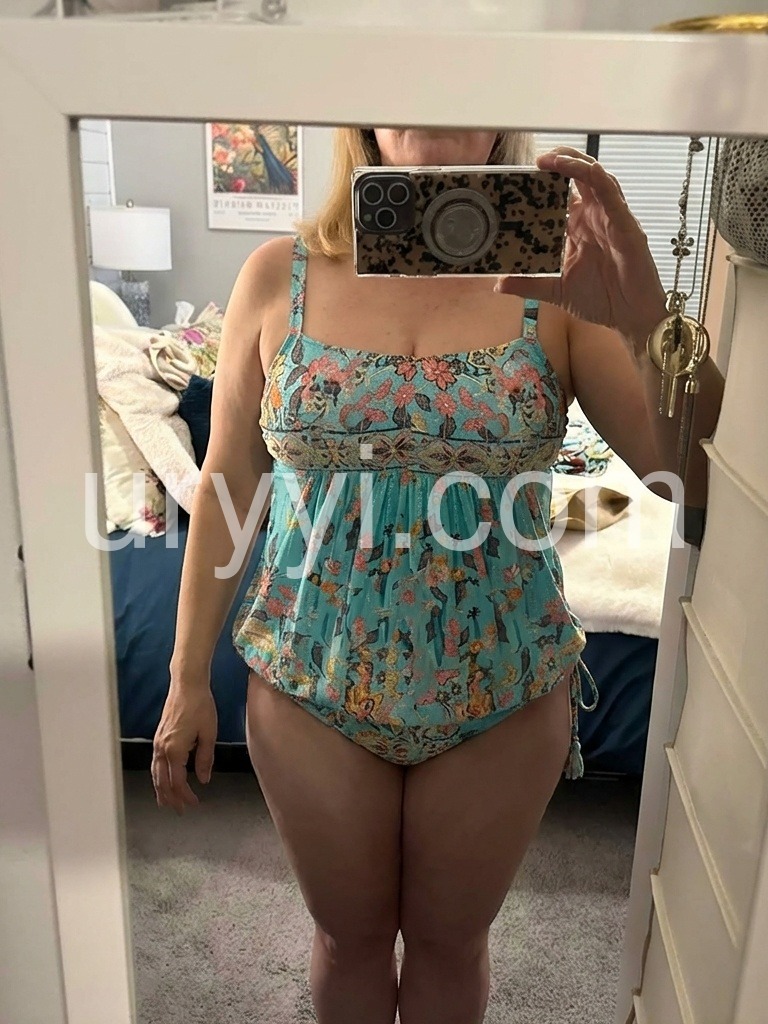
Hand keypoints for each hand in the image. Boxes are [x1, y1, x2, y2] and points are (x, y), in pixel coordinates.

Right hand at [151, 680, 217, 814]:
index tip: (194, 804)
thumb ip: (205, 759)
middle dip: (170, 798)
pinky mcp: (159, 737)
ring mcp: (158, 742)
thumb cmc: (200, 705)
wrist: (187, 685)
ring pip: (156, 774)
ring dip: (161, 790)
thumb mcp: (209, 733)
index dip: (185, 796)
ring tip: (167, 802)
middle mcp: (162, 748)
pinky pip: (156, 763)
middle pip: (162, 782)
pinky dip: (158, 776)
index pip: (178, 782)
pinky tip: (163, 778)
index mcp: (175, 750)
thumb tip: (203, 779)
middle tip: (179, 810)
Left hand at [495, 147, 668, 344]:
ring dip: (574, 163)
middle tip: (535, 158)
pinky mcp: (626, 225)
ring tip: (551, 158)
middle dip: (559, 160)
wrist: (630, 317)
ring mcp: (611, 218)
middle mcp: (594, 217)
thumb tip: (498, 285)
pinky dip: (599, 180)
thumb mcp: (555, 290)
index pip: (559, 195)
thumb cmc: (602, 299)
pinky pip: (613, 195)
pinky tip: (586, 170)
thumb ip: (528, 284)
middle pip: (578, 175)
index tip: (521, 175)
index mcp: (578, 227)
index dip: (543, 182)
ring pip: (595, 177)